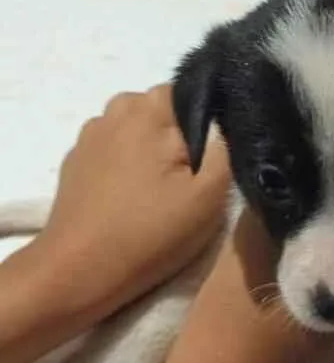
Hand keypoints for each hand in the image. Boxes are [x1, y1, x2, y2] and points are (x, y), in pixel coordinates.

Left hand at [36, 84, 230, 311]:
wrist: (78, 271)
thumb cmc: (150, 232)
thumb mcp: (209, 195)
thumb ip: (225, 148)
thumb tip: (227, 121)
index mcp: (148, 110)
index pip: (191, 90)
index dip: (209, 120)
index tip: (213, 155)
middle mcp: (115, 110)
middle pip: (162, 108)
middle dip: (180, 133)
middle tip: (188, 177)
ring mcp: (90, 134)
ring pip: (137, 127)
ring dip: (152, 147)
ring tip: (159, 189)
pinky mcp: (76, 159)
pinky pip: (115, 146)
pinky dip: (128, 161)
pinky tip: (131, 196)